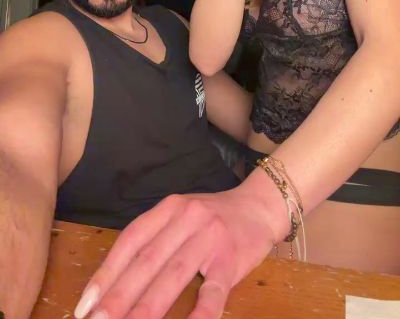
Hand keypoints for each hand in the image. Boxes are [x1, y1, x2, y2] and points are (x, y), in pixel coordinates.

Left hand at [74, 184, 277, 318]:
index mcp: (169, 208)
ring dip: (147, 308)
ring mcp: (210, 239)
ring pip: (172, 276)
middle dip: (118, 296)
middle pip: (147, 261)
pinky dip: (199, 314)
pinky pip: (212, 291)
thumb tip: (115, 280)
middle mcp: (186, 219)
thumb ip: (154, 239)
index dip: (106, 273)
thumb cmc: (213, 216)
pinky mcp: (231, 260)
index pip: (130, 242)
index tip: (85, 304)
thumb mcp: (180, 215)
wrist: (259, 206)